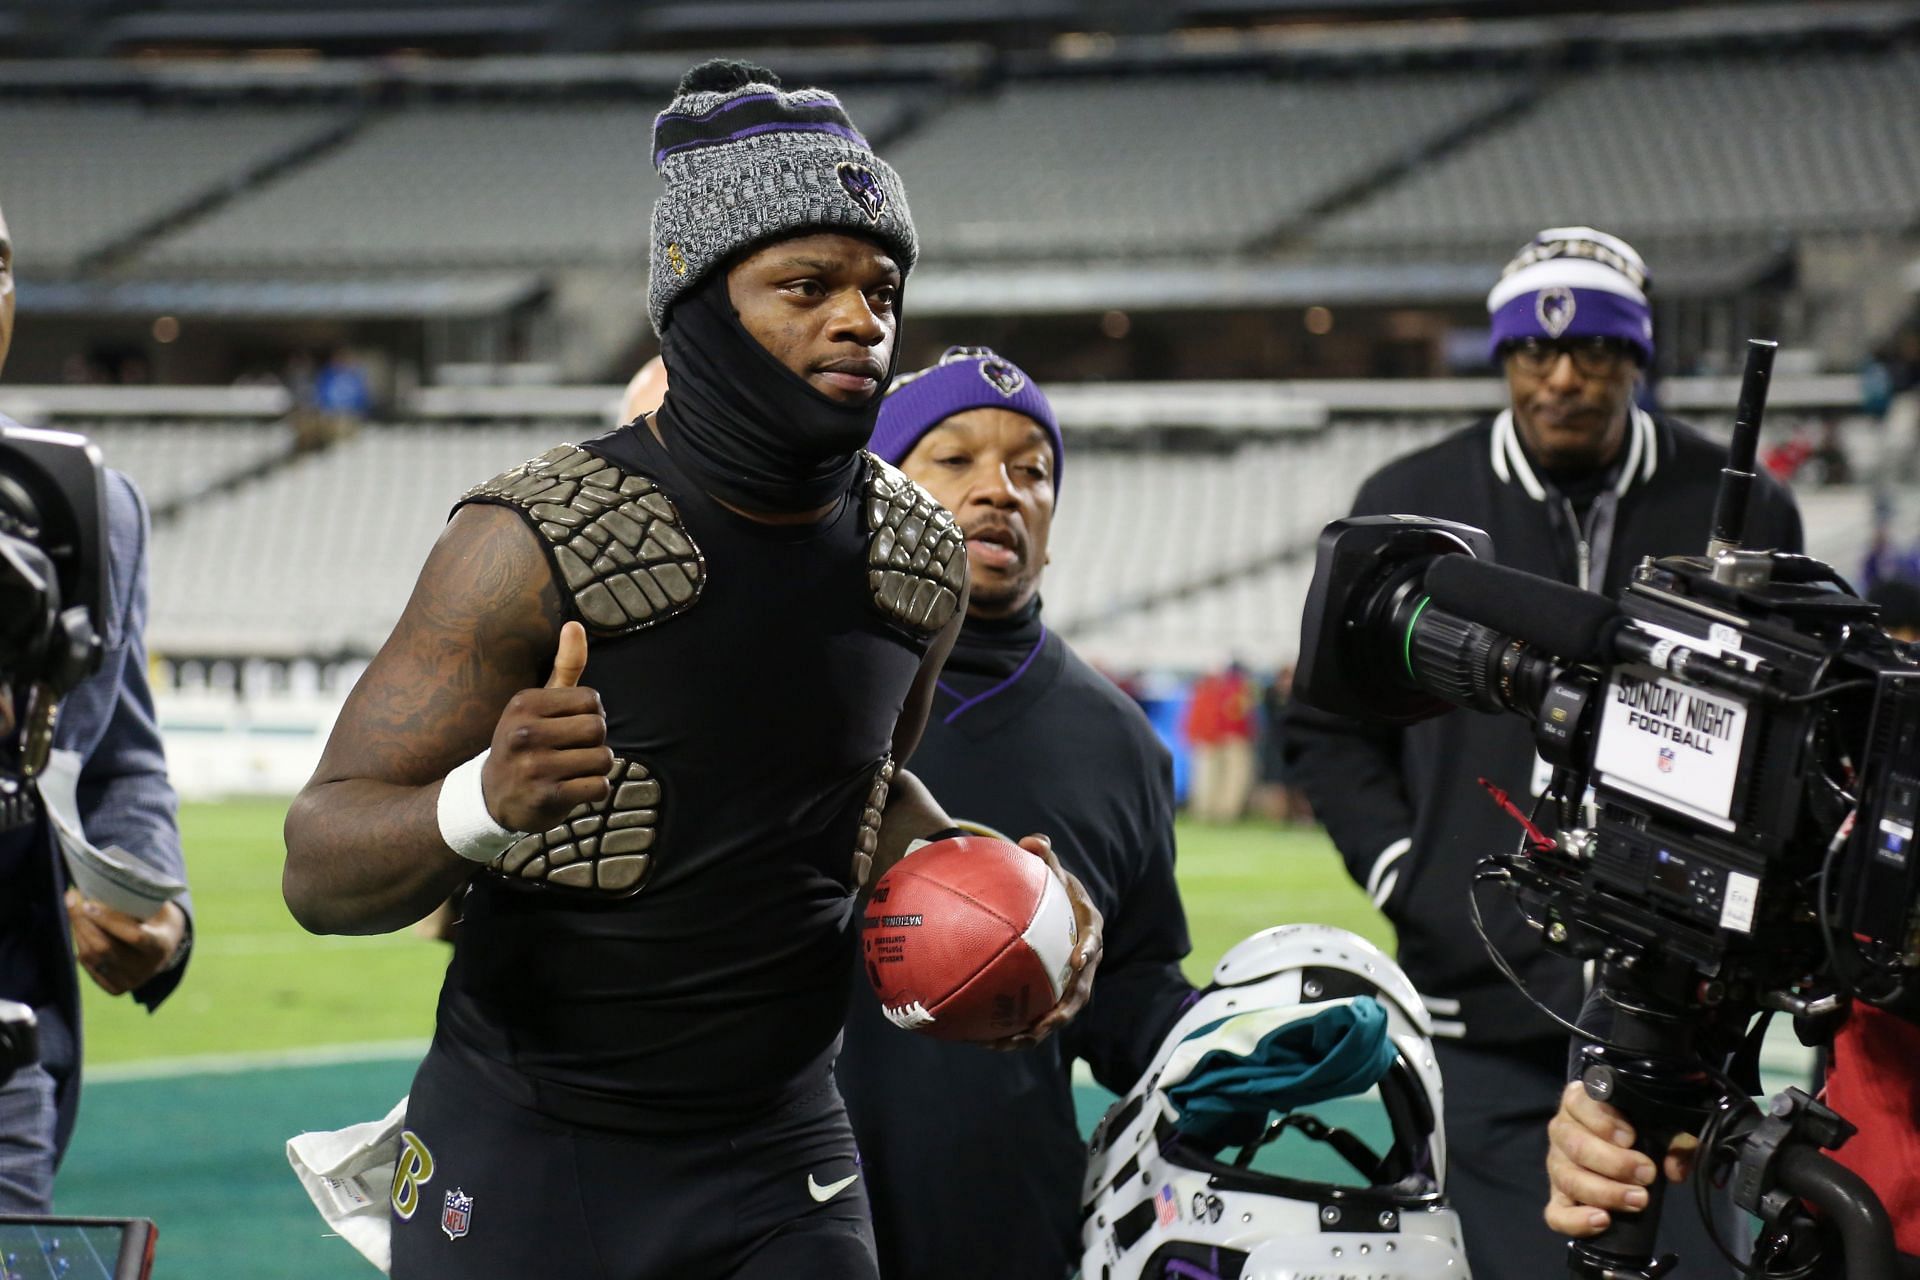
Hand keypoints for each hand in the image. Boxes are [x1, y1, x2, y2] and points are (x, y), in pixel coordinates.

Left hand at [66, 892, 186, 995]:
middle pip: (105, 948)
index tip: (88, 902)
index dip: (109, 920)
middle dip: (83, 922)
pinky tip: (81, 928)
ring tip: (74, 909)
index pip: (134, 936)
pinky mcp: (116, 988)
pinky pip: (89, 965)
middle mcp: (147, 968)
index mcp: (162, 946)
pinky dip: (81, 944)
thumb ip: (134, 899)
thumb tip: (98, 884)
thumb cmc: (158, 918)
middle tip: (71, 898)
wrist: (166, 948)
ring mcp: (131, 981)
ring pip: (93, 956)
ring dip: (78, 931)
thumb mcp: (157, 905)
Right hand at [482, 621, 613, 832]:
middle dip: (596, 742)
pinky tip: (573, 789)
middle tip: (572, 751)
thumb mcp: (537, 704)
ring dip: (596, 768)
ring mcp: (534, 767)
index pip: (592, 700)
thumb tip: (575, 624)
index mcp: (524, 703)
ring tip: (572, 771)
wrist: (492, 798)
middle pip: (598, 728)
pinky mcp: (546, 797)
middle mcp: (525, 732)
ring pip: (604, 758)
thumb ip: (564, 665)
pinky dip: (595, 790)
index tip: (570, 727)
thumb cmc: (526, 743)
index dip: (591, 715)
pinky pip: (599, 787)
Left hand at [990, 834, 1102, 1050]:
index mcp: (1090, 931)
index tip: (1079, 958)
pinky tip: (983, 1040)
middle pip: (1078, 995)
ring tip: (1004, 1044)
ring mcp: (1069, 984)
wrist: (1060, 909)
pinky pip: (1034, 1016)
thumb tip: (1033, 840)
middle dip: (1060, 1013)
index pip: (1093, 941)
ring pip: (1056, 1015)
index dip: (1089, 950)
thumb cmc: (1055, 886)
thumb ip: (1044, 855)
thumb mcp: (1052, 868)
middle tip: (1041, 1025)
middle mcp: (1085, 963)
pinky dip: (1014, 1030)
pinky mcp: (1052, 995)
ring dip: (1033, 1033)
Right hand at [1545, 1078, 1700, 1236]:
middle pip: (1575, 1146)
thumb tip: (1675, 1169)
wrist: (1618, 1150)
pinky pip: (1556, 1213)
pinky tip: (1603, 1221)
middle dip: (1614, 1163)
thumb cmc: (1637, 1130)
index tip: (1631, 1138)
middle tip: (1647, 1174)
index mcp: (1580, 1102)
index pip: (1579, 1104)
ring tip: (1638, 1200)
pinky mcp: (1558, 1196)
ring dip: (1605, 1192)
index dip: (1603, 1122)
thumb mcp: (1661, 1125)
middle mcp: (1561, 1130)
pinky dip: (1576, 1220)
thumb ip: (1676, 1140)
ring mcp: (1556, 1165)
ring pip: (1568, 1179)